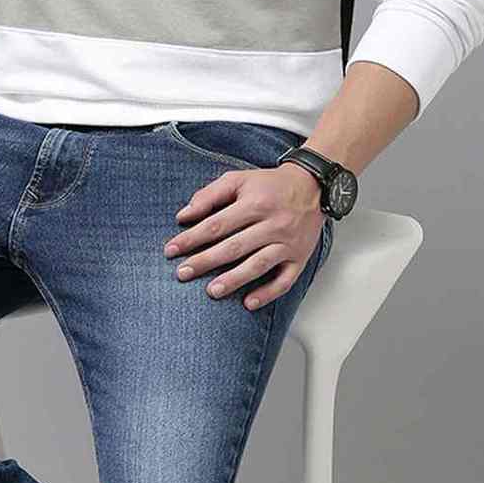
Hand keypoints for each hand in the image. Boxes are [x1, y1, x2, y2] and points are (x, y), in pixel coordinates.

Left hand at [163, 162, 324, 309]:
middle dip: (205, 261)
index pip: (217, 224)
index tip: (171, 249)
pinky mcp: (300, 258)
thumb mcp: (238, 179)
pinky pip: (285, 280)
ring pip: (258, 265)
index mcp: (254, 203)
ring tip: (211, 291)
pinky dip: (267, 293)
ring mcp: (287, 243)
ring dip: (234, 280)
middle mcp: (272, 224)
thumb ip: (209, 195)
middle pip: (234, 246)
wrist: (312, 186)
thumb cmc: (269, 185)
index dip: (192, 238)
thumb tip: (183, 216)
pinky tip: (249, 303)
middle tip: (182, 273)